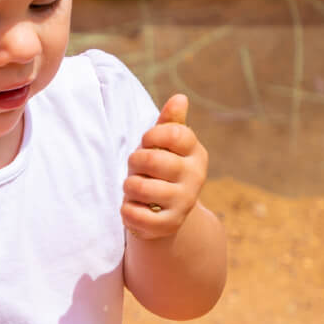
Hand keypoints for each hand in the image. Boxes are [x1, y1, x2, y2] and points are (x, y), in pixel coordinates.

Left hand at [121, 95, 207, 238]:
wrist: (163, 212)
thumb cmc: (159, 170)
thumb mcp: (164, 146)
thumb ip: (170, 123)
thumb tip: (179, 98)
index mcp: (196, 153)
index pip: (175, 133)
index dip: (152, 135)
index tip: (146, 142)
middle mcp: (196, 177)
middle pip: (151, 159)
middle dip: (134, 162)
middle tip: (137, 168)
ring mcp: (184, 202)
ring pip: (139, 187)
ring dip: (128, 187)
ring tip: (134, 189)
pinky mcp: (169, 225)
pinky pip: (135, 214)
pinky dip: (126, 210)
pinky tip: (134, 208)